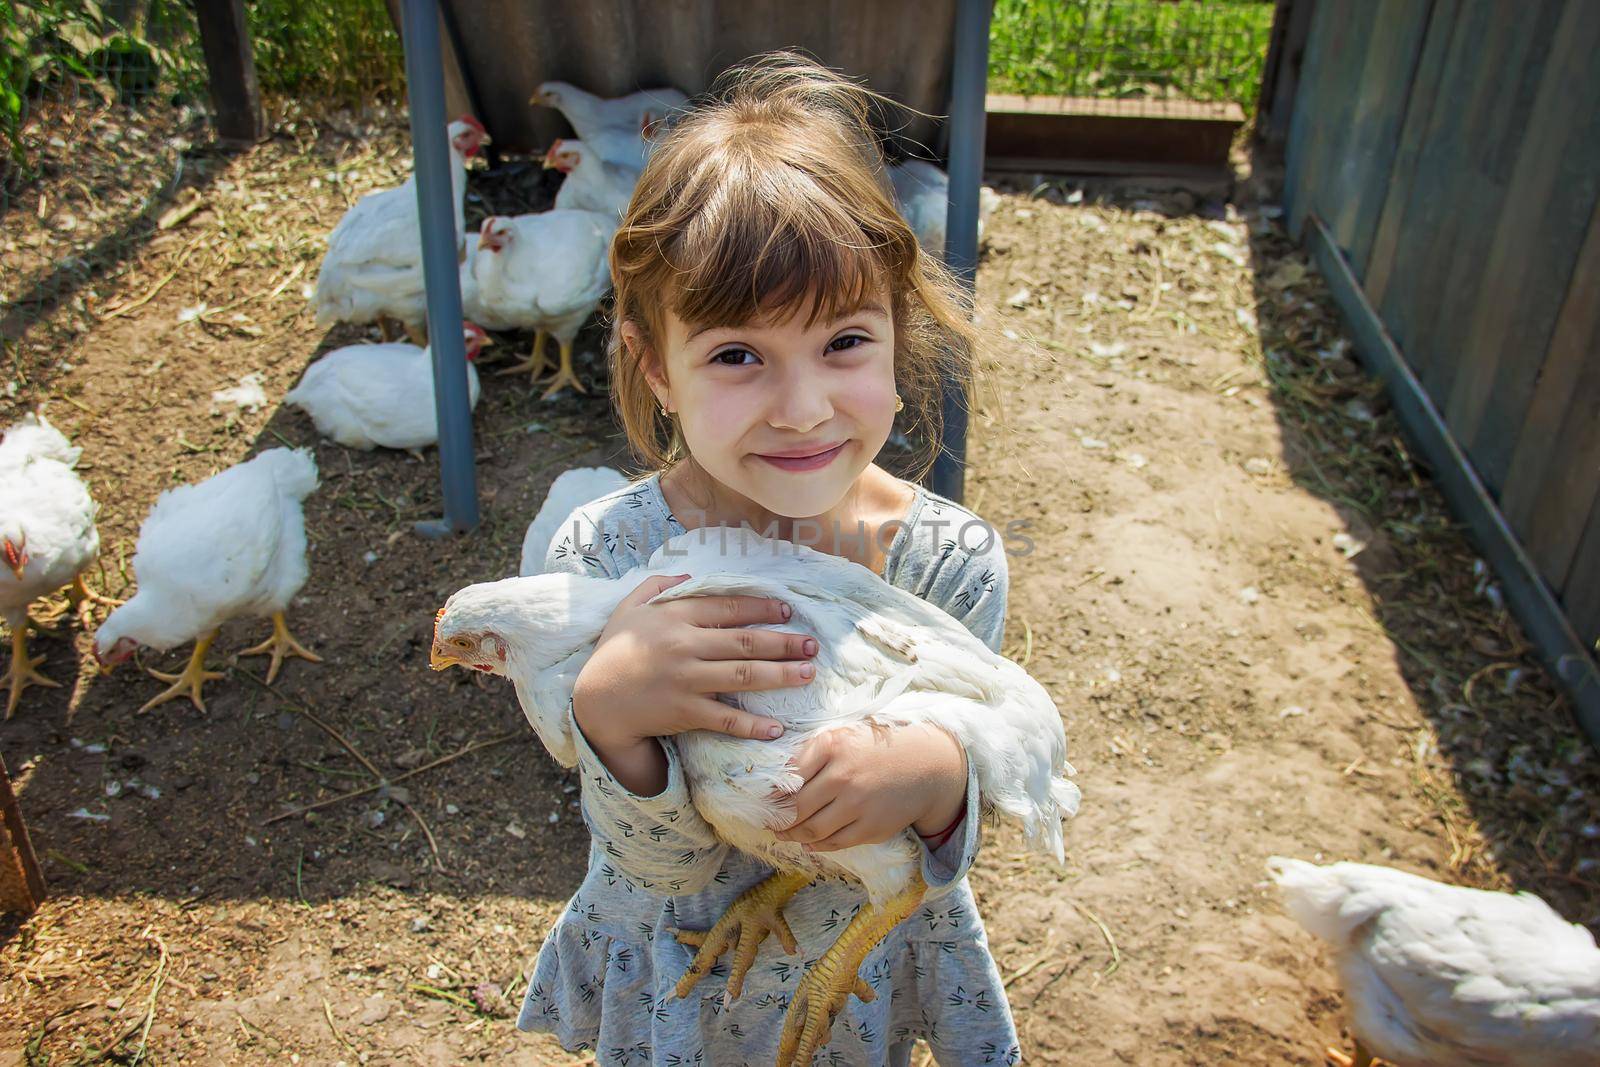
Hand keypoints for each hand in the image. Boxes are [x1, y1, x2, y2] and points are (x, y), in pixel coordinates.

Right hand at [573, 573, 817, 753]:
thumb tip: (686, 577)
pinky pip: (725, 719)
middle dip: (784, 642)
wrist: (595, 701)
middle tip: (812, 644)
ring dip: (780, 675)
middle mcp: (684, 645)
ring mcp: (686, 680)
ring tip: (807, 673)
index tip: (788, 612)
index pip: (728, 608)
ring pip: (743, 675)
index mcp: (675, 617)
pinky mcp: (684, 711)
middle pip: (746, 641)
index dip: (762, 608)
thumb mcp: (629, 609)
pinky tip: (776, 727)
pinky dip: (751, 725)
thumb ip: (657, 587)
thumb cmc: (614, 652)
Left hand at [772, 722, 967, 852]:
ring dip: (792, 835)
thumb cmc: (876, 748)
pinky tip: (808, 841)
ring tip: (784, 833)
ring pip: (812, 830)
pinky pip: (834, 843)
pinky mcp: (871, 828)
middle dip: (777, 819)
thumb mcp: (842, 736)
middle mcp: (843, 776)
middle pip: (796, 807)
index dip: (771, 793)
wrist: (926, 765)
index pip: (788, 776)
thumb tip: (776, 780)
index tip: (763, 800)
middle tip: (769, 822)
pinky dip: (816, 845)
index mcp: (832, 746)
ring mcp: (858, 805)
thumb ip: (811, 753)